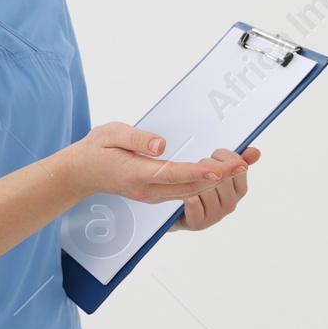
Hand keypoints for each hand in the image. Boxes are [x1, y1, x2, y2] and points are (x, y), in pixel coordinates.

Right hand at [59, 123, 247, 203]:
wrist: (82, 172)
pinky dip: (206, 180)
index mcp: (137, 174)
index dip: (198, 172)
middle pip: (191, 186)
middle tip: (245, 161)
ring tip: (243, 164)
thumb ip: (136, 139)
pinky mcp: (158, 193)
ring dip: (219, 179)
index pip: (174, 174)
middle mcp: (149, 190)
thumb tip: (161, 145)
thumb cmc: (97, 150)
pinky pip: (187, 189)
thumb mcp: (111, 134)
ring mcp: (155, 194)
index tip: (220, 168)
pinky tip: (222, 171)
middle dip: (220, 175)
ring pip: (192, 190)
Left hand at [171, 147, 259, 231]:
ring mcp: (216, 215)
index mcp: (240, 190)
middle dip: (207, 166)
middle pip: (220, 176)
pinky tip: (187, 195)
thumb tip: (256, 152)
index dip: (224, 156)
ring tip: (191, 180)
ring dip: (195, 180)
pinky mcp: (199, 223)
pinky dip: (189, 197)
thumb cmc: (204, 190)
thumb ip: (239, 161)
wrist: (184, 213)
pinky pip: (194, 203)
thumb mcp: (222, 173)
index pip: (238, 165)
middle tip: (199, 167)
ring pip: (205, 188)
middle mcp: (231, 204)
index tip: (215, 155)